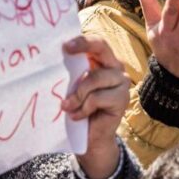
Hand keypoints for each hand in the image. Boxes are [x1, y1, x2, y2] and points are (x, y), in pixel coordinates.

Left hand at [62, 35, 129, 178]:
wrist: (90, 138)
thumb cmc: (78, 108)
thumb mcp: (73, 87)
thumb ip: (72, 72)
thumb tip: (56, 59)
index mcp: (103, 61)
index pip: (96, 43)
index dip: (82, 41)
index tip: (64, 45)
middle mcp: (115, 67)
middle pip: (102, 47)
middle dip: (83, 46)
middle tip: (66, 49)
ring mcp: (121, 82)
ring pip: (94, 78)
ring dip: (76, 95)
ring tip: (67, 107)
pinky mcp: (123, 98)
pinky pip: (96, 98)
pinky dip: (82, 108)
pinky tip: (78, 116)